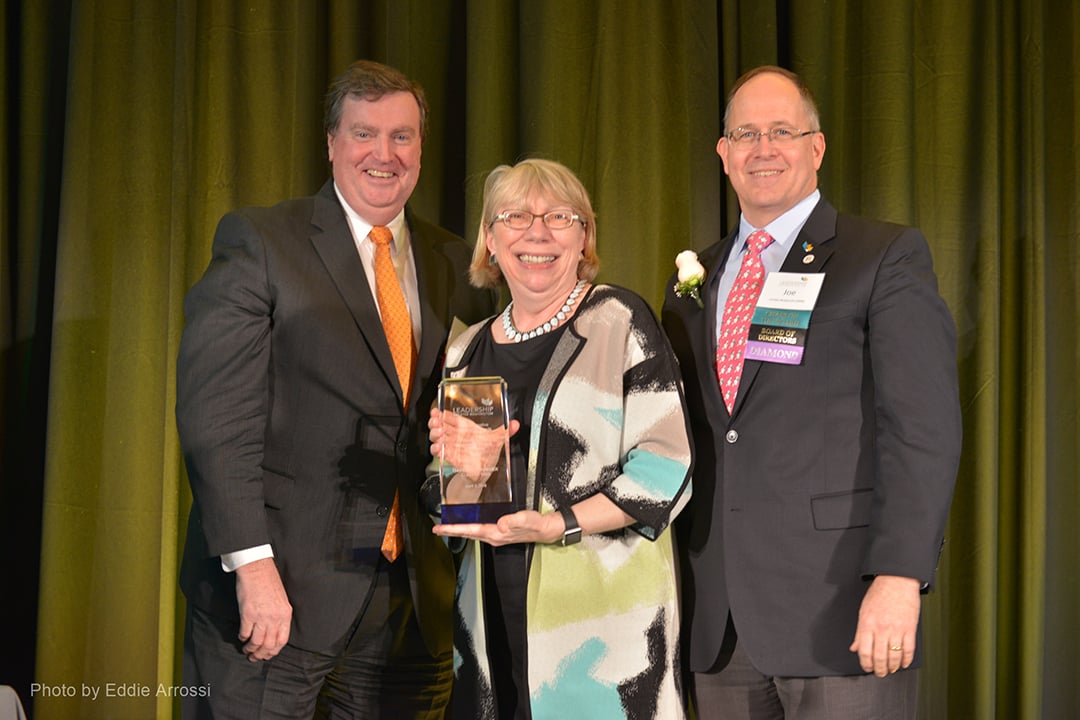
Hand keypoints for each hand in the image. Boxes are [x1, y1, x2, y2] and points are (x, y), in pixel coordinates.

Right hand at [234, 557, 292, 661]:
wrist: (257, 569)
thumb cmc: (269, 582)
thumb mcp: (281, 600)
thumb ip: (279, 615)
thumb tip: (273, 631)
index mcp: (285, 614)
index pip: (282, 640)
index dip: (274, 651)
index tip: (268, 654)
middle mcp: (275, 618)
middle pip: (269, 645)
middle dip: (261, 654)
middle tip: (255, 657)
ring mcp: (261, 617)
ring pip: (257, 643)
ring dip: (251, 649)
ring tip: (247, 650)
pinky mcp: (248, 614)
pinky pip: (245, 633)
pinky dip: (242, 638)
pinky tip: (241, 637)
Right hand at [429, 407, 519, 491]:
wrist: (485, 471)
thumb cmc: (487, 452)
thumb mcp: (497, 439)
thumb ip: (506, 431)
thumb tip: (515, 424)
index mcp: (466, 427)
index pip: (450, 416)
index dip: (442, 413)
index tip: (437, 411)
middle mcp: (457, 435)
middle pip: (440, 425)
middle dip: (435, 422)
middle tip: (437, 422)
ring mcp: (452, 446)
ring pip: (436, 437)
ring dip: (434, 434)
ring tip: (439, 433)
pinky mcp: (451, 458)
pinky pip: (439, 453)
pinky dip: (436, 450)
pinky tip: (438, 448)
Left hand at [433, 509, 561, 546]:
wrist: (546, 530)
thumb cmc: (536, 524)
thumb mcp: (525, 519)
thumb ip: (513, 521)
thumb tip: (500, 524)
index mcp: (496, 533)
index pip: (471, 530)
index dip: (454, 529)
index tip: (440, 528)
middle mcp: (493, 536)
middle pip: (467, 533)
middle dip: (451, 531)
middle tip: (436, 528)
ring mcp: (496, 535)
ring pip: (472, 533)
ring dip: (459, 530)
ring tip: (446, 526)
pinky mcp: (499, 532)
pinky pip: (479, 530)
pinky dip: (469, 527)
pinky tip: (467, 523)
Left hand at [849, 574, 920, 676]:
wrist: (897, 581)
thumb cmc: (879, 593)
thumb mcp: (863, 611)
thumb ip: (860, 632)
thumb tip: (854, 647)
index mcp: (867, 624)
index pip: (864, 652)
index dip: (865, 664)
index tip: (867, 668)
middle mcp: (881, 629)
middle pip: (879, 657)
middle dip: (879, 670)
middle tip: (880, 673)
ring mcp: (896, 630)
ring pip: (894, 657)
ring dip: (892, 667)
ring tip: (891, 670)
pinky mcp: (910, 629)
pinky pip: (909, 650)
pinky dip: (906, 660)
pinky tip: (904, 663)